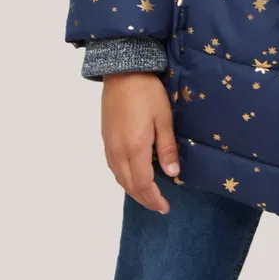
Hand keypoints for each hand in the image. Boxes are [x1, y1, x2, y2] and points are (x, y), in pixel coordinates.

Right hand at [101, 72, 178, 213]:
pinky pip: (113, 168)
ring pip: (119, 178)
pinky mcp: (105, 139)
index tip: (165, 207)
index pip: (143, 183)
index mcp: (134, 148)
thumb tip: (172, 174)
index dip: (154, 199)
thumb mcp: (163, 117)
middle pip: (129, 185)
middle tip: (159, 206)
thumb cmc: (147, 92)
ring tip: (148, 195)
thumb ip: (167, 147)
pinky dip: (124, 178)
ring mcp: (109, 146)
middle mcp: (118, 151)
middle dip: (144, 199)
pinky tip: (133, 176)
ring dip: (133, 190)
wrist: (122, 72)